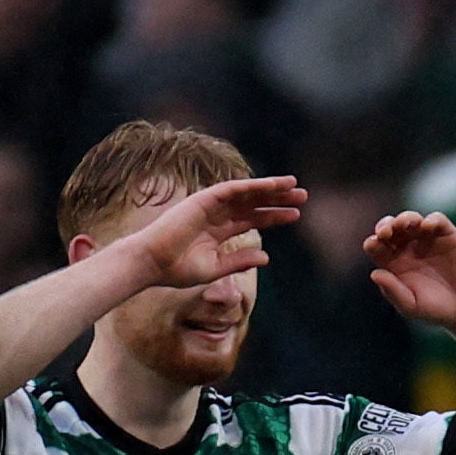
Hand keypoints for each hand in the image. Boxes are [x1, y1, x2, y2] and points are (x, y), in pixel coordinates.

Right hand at [125, 174, 304, 288]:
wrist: (152, 264)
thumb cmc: (177, 269)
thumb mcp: (216, 267)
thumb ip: (240, 260)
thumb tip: (266, 257)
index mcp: (219, 231)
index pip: (252, 219)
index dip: (274, 216)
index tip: (295, 215)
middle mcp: (216, 215)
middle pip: (253, 204)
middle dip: (277, 199)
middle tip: (303, 196)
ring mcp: (209, 206)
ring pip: (246, 193)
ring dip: (270, 188)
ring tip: (294, 186)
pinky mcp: (203, 200)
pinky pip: (232, 189)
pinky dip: (253, 185)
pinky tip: (272, 185)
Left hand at [364, 211, 455, 326]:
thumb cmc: (436, 310)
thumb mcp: (411, 307)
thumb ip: (393, 292)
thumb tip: (375, 273)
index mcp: (393, 263)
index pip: (377, 246)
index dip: (373, 242)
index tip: (374, 244)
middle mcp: (408, 248)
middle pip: (391, 228)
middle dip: (385, 225)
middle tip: (386, 231)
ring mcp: (428, 240)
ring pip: (411, 219)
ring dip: (405, 218)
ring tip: (405, 224)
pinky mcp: (448, 236)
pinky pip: (437, 220)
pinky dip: (432, 220)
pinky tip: (427, 227)